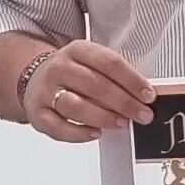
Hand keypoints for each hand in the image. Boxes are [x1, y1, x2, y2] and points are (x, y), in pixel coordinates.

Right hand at [25, 39, 154, 142]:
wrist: (35, 79)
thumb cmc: (72, 75)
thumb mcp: (91, 63)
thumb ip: (114, 76)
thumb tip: (142, 96)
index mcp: (76, 50)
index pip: (109, 62)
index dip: (132, 80)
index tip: (148, 95)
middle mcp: (59, 68)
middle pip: (96, 85)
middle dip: (124, 102)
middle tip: (142, 114)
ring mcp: (46, 91)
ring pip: (77, 106)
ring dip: (104, 117)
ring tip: (121, 123)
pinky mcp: (38, 114)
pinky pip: (59, 128)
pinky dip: (80, 134)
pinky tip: (95, 133)